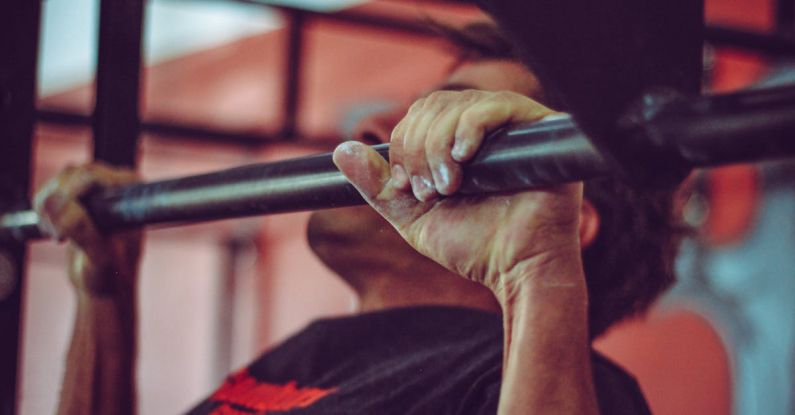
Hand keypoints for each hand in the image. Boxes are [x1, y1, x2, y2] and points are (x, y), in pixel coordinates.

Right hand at [34, 163, 141, 296]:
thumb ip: (81, 230)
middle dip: (59, 205)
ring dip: (49, 208)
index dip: (71, 196)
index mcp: (133, 194)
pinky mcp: (80, 196)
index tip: (63, 231)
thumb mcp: (98, 256)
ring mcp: (99, 188)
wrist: (104, 286)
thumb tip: (55, 202)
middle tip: (60, 237)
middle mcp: (118, 185)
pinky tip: (54, 231)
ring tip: (59, 236)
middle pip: (73, 174)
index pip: (93, 175)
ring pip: (60, 180)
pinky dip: (43, 209)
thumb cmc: (111, 274)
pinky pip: (51, 189)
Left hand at [333, 90, 582, 300]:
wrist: (517, 269)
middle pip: (435, 105)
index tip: (407, 186)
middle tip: (429, 190)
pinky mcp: (539, 130)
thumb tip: (341, 152)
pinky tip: (464, 156)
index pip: (419, 116)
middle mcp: (485, 130)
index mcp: (457, 145)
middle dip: (418, 147)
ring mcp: (513, 128)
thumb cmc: (473, 245)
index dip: (403, 144)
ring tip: (449, 186)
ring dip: (439, 144)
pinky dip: (471, 127)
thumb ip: (379, 187)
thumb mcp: (413, 216)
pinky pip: (498, 106)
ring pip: (459, 104)